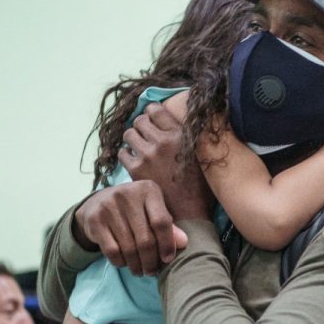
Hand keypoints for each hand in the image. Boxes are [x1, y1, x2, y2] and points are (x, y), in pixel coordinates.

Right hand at [73, 182, 187, 275]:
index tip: (168, 259)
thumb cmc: (133, 210)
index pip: (161, 222)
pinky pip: (112, 251)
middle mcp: (128, 195)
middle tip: (152, 271)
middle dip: (151, 261)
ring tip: (140, 271)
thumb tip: (184, 242)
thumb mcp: (152, 211)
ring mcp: (109, 206)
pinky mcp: (95, 220)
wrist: (96, 203)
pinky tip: (125, 263)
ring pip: (129, 248)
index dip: (167, 244)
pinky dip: (121, 262)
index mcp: (148, 190)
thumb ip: (167, 226)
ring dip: (136, 265)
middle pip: (145, 239)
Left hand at [119, 102, 213, 220]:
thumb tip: (178, 125)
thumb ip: (189, 138)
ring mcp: (148, 155)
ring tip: (138, 148)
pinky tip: (134, 161)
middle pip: (140, 120)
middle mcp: (163, 141)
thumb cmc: (200, 187)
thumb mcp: (201, 155)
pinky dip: (126, 155)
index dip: (151, 113)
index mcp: (181, 135)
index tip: (152, 120)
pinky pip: (122, 153)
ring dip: (132, 139)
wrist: (189, 213)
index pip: (156, 110)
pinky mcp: (137, 169)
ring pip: (129, 134)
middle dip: (141, 127)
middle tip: (144, 136)